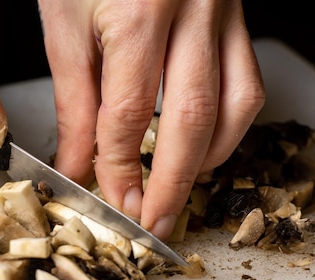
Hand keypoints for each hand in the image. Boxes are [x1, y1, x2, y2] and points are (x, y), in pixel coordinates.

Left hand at [38, 0, 264, 239]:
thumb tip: (78, 164)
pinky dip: (230, 125)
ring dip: (209, 158)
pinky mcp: (237, 19)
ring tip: (181, 185)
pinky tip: (205, 142)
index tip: (113, 202)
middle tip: (158, 223)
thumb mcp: (66, 25)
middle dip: (172, 183)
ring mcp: (222, 15)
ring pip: (235, 105)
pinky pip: (249, 83)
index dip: (118, 168)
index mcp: (137, 14)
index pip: (127, 115)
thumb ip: (74, 101)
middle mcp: (191, 14)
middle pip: (190, 120)